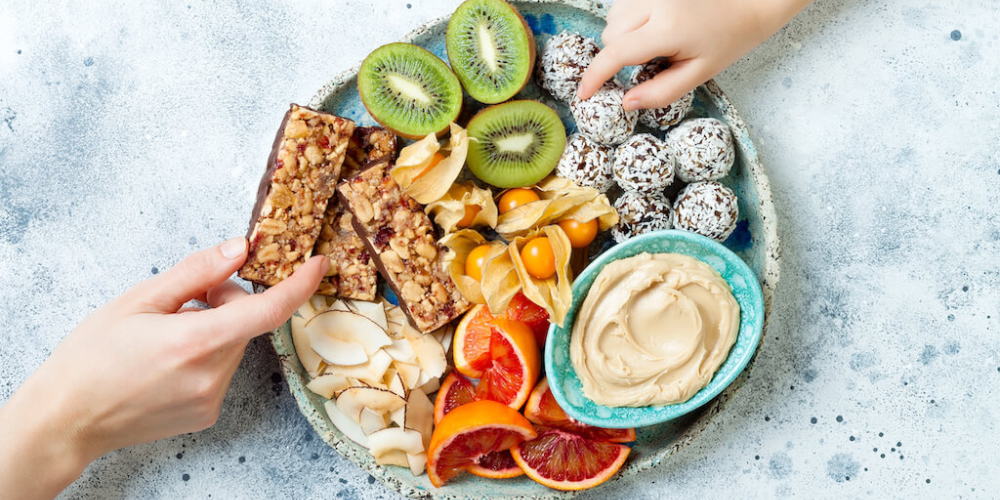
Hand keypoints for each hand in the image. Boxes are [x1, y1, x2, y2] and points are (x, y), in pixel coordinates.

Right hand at [0, 238, 327, 498]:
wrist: (66, 419)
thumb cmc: (91, 357)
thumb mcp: (139, 299)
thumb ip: (196, 272)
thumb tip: (239, 248)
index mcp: (195, 342)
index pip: (267, 310)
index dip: (299, 285)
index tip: (317, 265)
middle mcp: (211, 375)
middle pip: (245, 323)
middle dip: (227, 302)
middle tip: (188, 298)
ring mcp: (211, 399)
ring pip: (233, 346)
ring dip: (215, 330)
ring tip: (168, 335)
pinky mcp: (207, 414)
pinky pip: (222, 371)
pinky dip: (206, 356)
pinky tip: (169, 361)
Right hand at [578, 0, 812, 108]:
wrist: (750, 3)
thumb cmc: (728, 41)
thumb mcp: (698, 74)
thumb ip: (661, 92)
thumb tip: (626, 103)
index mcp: (667, 30)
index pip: (616, 54)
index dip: (594, 77)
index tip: (584, 95)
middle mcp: (654, 4)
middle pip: (610, 36)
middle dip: (618, 56)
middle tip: (648, 63)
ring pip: (613, 19)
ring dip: (623, 37)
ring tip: (653, 43)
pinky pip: (623, 6)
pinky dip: (629, 21)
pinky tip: (653, 26)